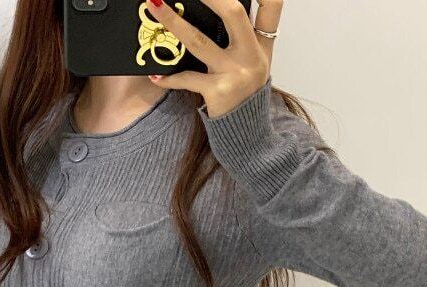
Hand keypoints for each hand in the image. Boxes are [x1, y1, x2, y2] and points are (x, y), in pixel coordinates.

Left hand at [146, 0, 282, 117]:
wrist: (247, 135)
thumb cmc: (245, 97)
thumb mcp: (254, 65)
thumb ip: (244, 40)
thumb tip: (220, 13)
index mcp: (261, 46)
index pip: (271, 9)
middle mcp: (250, 56)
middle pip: (233, 14)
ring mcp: (234, 74)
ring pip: (199, 41)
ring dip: (173, 22)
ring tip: (155, 7)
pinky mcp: (217, 92)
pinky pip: (187, 79)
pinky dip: (168, 78)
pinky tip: (155, 76)